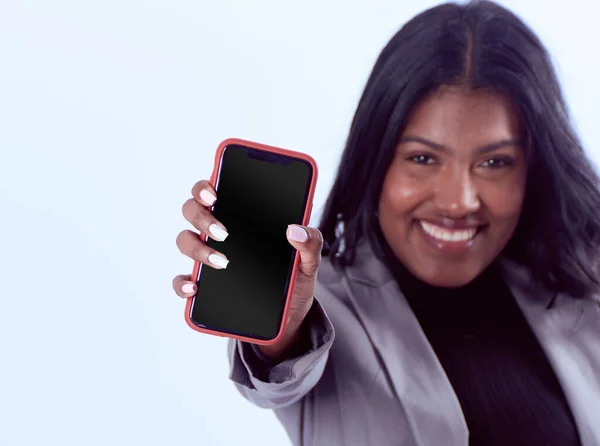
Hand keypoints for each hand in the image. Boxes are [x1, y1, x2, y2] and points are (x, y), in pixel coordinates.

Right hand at [173, 180, 323, 358]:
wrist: (291, 316)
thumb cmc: (294, 278)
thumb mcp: (308, 260)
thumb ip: (311, 242)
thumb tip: (296, 230)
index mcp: (241, 216)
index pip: (213, 191)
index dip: (205, 187)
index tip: (213, 194)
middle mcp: (218, 232)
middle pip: (192, 211)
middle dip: (201, 217)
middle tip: (223, 232)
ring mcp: (208, 258)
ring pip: (185, 241)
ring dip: (197, 249)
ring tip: (222, 262)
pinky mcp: (205, 287)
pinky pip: (182, 281)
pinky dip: (182, 283)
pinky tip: (195, 288)